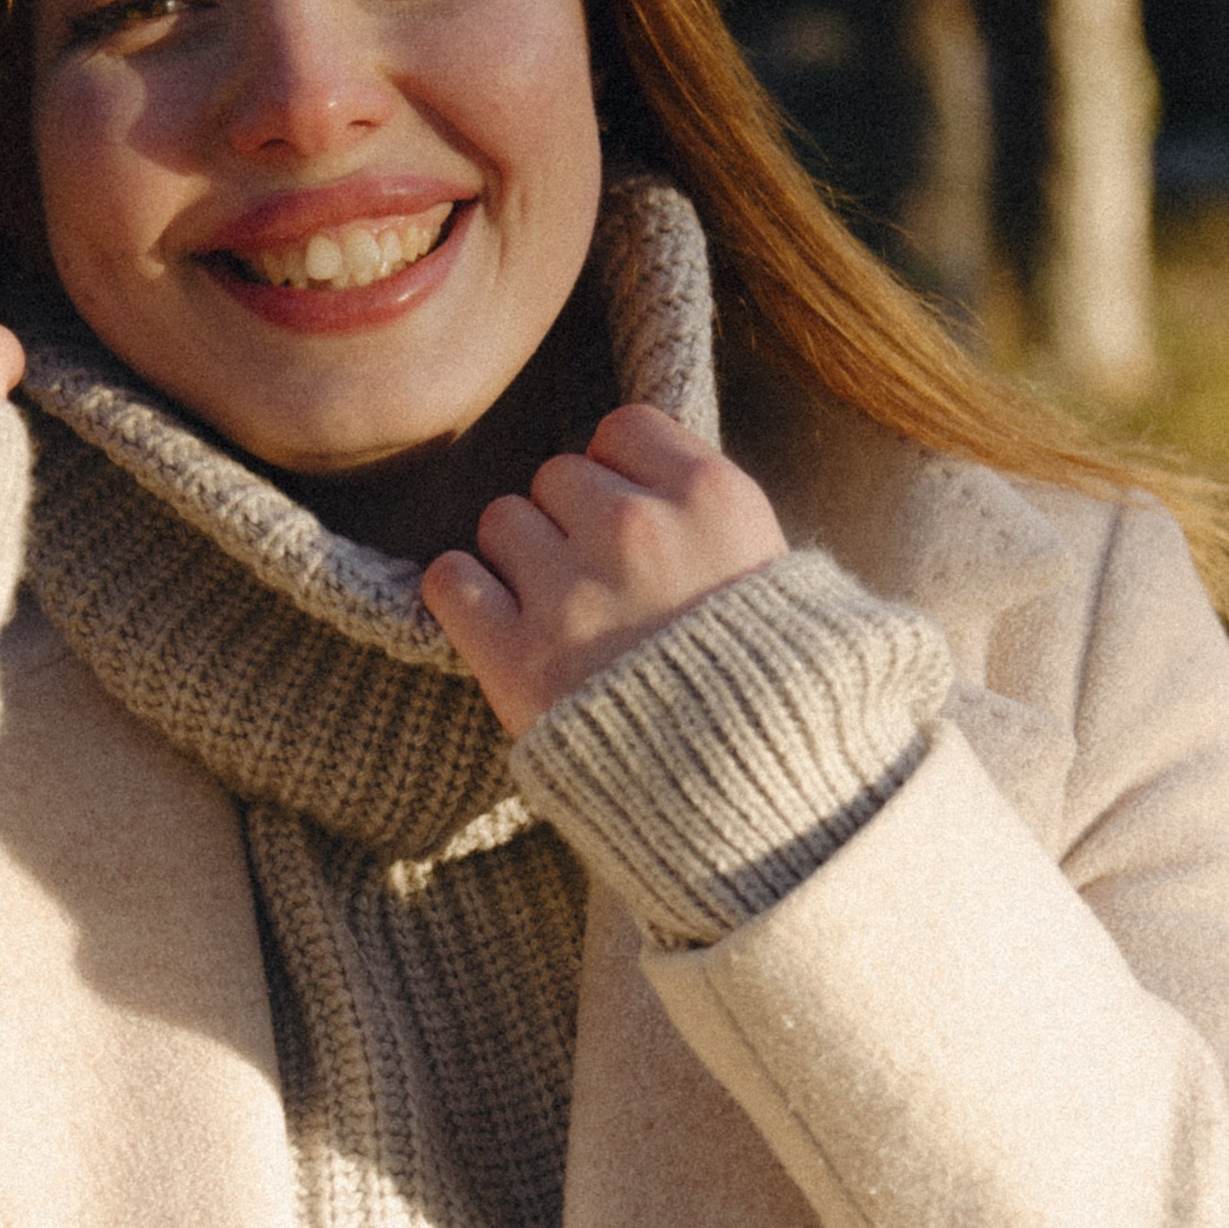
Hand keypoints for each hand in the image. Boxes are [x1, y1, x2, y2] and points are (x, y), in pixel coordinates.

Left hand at [420, 404, 787, 734]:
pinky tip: (497, 623)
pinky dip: (464, 596)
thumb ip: (709, 512)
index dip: (619, 473)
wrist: (751, 798)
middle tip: (597, 582)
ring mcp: (572, 591)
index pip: (622, 430)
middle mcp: (637, 529)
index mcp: (711, 498)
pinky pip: (450, 579)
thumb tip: (646, 472)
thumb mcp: (777, 576)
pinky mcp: (515, 655)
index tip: (631, 518)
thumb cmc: (772, 689)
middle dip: (568, 521)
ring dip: (518, 559)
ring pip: (501, 521)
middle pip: (556, 475)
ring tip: (558, 612)